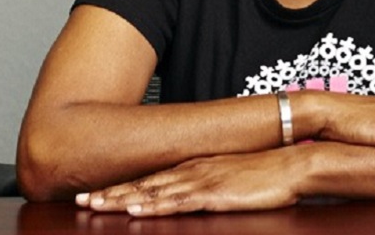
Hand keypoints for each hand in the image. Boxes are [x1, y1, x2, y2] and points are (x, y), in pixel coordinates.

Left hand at [76, 150, 299, 215]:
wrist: (293, 165)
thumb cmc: (268, 175)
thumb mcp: (232, 179)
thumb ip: (211, 186)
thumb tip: (195, 198)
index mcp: (195, 167)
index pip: (152, 180)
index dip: (122, 188)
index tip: (98, 194)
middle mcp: (192, 171)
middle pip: (144, 185)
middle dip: (111, 194)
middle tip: (81, 200)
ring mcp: (201, 181)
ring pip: (152, 193)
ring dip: (122, 199)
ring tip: (95, 205)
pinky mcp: (213, 194)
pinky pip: (177, 202)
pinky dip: (152, 205)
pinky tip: (135, 209)